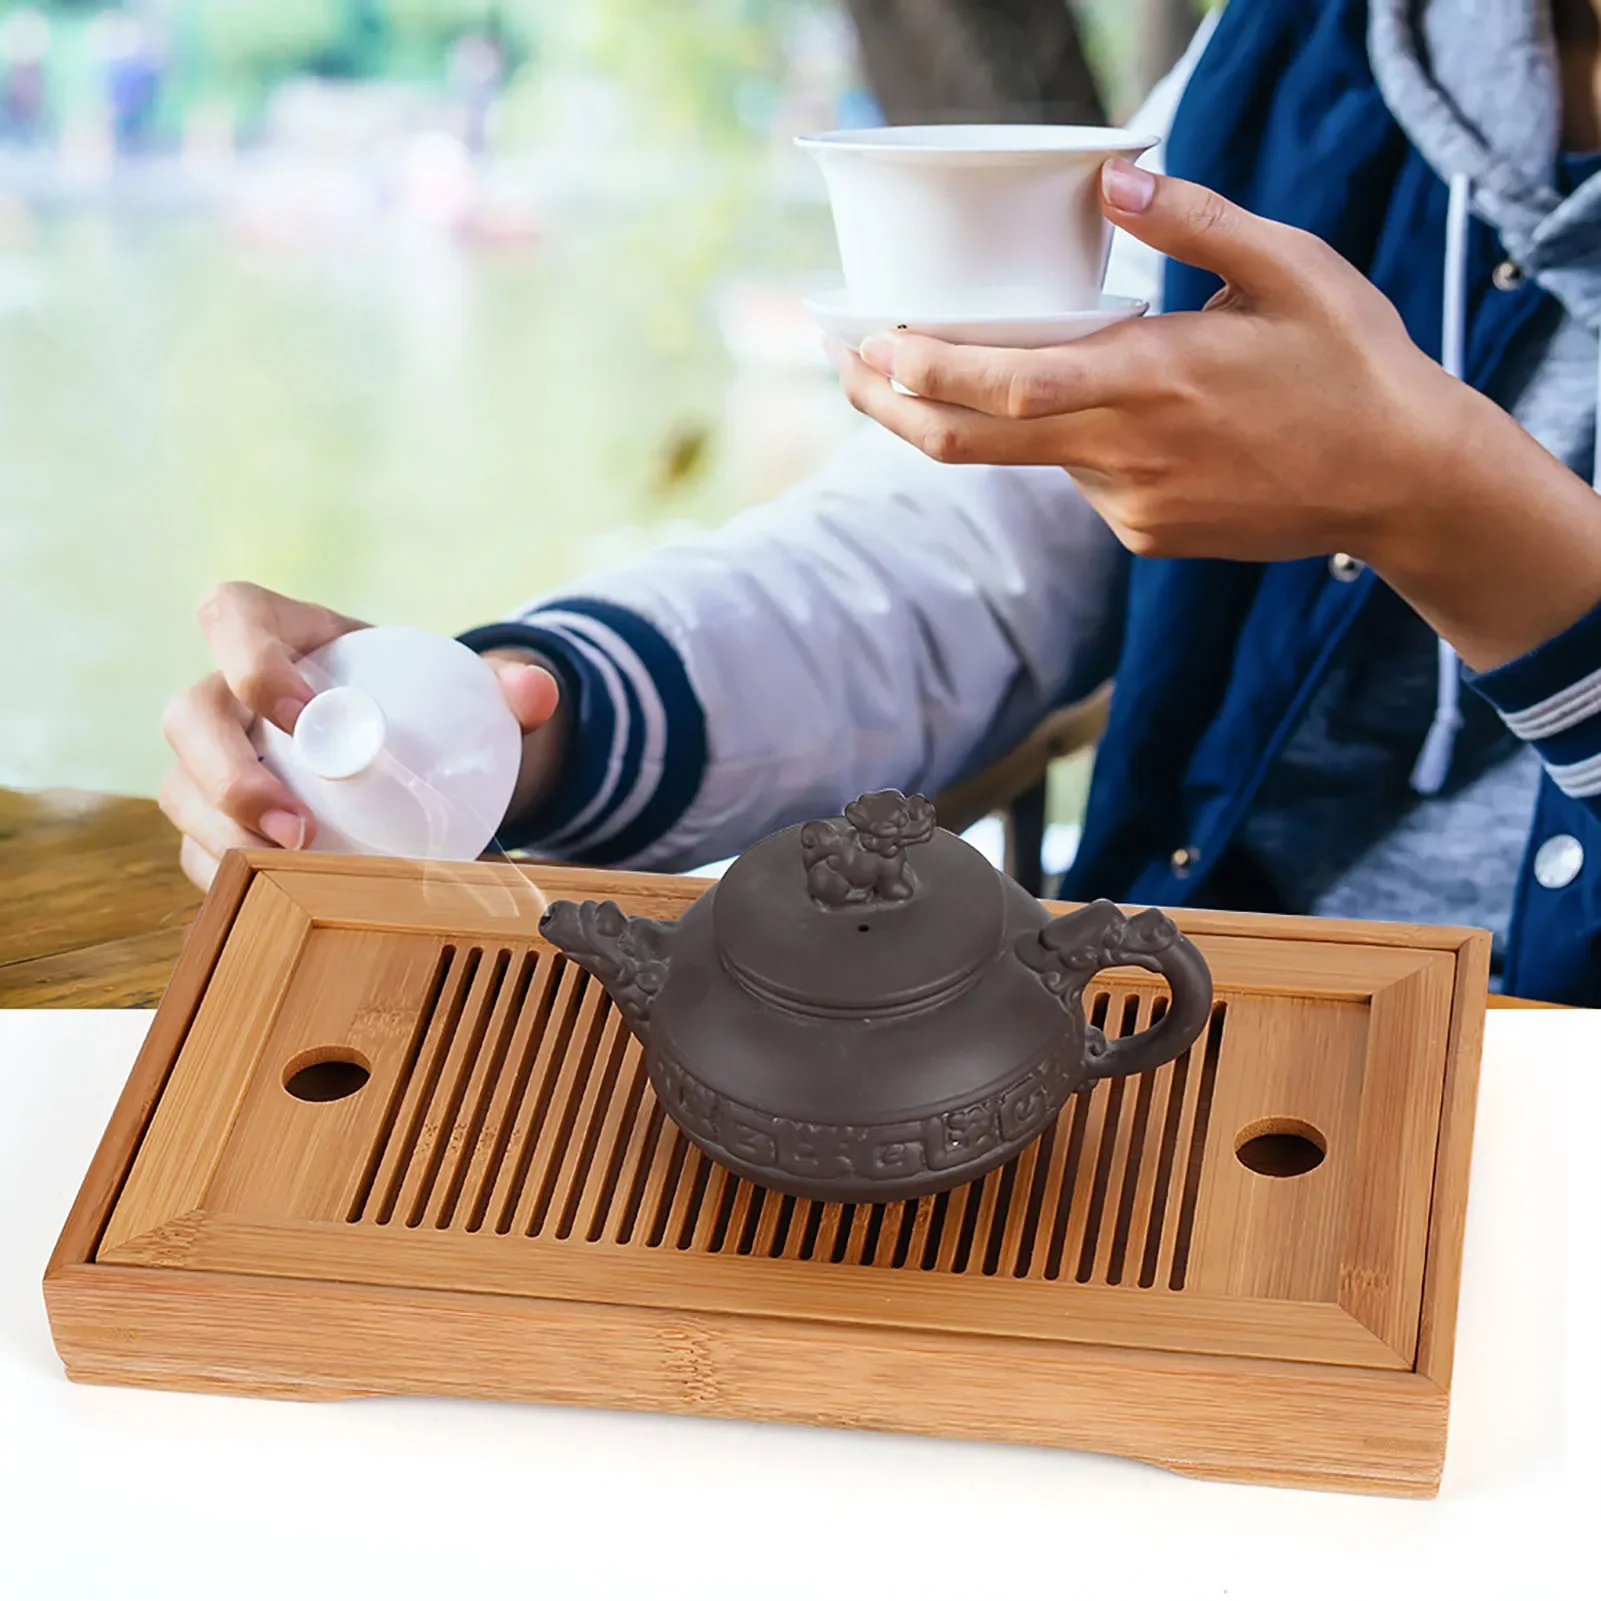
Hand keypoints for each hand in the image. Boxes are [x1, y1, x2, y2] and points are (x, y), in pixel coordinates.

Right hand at [159, 582, 561, 888]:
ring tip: (294, 874)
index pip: (235, 618)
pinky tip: (278, 909)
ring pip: (183, 791)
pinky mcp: (218, 821)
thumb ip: (506, 685)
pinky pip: (202, 852)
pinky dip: (235, 882)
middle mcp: (229, 692)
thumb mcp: (470, 689)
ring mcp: (214, 760)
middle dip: (228, 775)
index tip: (303, 713)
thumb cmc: (431, 705)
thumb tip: (533, 694)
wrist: (420, 754)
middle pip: (191, 716)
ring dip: (225, 839)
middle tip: (299, 829)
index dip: (249, 659)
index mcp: (280, 633)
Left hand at [831, 159, 1600, 668]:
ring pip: (1035, 457)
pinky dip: (1078, 444)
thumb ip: (1197, 223)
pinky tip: (1144, 420)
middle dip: (894, 408)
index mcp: (1152, 380)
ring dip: (1006, 417)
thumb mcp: (1291, 270)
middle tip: (845, 369)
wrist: (1402, 484)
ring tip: (1008, 368)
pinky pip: (1084, 482)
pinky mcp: (1143, 537)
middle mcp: (1124, 454)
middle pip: (971, 445)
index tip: (865, 342)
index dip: (920, 372)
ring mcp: (1129, 507)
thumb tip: (1115, 179)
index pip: (1002, 387)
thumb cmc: (1352, 365)